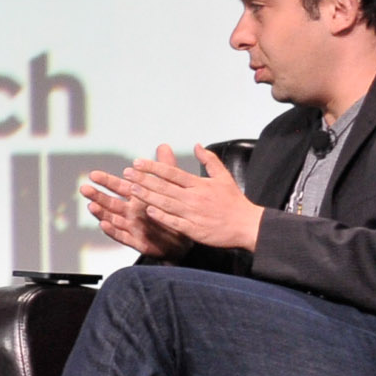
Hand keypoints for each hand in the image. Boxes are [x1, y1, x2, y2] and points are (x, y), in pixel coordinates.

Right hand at [80, 159, 188, 258]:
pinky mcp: (137, 241)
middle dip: (97, 196)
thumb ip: (165, 169)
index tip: (93, 174)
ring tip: (92, 206)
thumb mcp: (171, 187)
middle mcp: (130, 212)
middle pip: (110, 203)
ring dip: (101, 213)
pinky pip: (122, 236)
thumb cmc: (175, 211)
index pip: (118, 187)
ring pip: (112, 219)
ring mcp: (132, 227)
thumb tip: (163, 146)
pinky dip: (112, 231)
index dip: (106, 181)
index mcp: (137, 198)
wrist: (185, 237)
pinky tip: (103, 225)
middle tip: (84, 189)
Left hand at [128, 145, 263, 252]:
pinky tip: (148, 211)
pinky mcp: (194, 230)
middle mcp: (194, 198)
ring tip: (132, 189)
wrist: (248, 226)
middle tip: (127, 173)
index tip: (137, 162)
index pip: (172, 173)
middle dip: (144, 179)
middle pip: (164, 187)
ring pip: (166, 203)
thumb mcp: (224, 177)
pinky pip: (174, 222)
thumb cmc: (234, 202)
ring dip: (148, 196)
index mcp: (199, 184)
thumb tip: (197, 145)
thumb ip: (209, 160)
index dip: (153, 167)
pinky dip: (161, 217)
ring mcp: (193, 214)